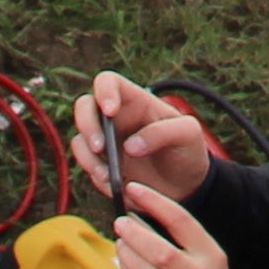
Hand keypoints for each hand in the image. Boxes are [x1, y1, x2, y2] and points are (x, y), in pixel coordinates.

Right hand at [80, 72, 214, 204]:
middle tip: (100, 147)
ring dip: (88, 157)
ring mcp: (106, 143)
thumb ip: (163, 132)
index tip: (110, 111)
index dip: (104, 91)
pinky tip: (114, 185)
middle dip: (87, 125)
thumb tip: (130, 146)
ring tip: (109, 176)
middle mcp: (115, 119)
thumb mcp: (188, 134)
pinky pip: (87, 167)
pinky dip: (95, 177)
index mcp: (135, 101)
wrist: (186, 186)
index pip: (108, 82)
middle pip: (84, 107)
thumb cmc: (187, 150)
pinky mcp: (102, 166)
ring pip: (80, 140)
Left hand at [109, 179, 239, 268]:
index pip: (181, 220)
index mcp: (211, 256)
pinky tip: (124, 260)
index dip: (155, 201)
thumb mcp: (208, 263)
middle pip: (160, 250)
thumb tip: (144, 214)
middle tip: (121, 221)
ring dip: (127, 252)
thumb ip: (184, 241)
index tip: (136, 189)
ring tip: (121, 241)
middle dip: (135, 232)